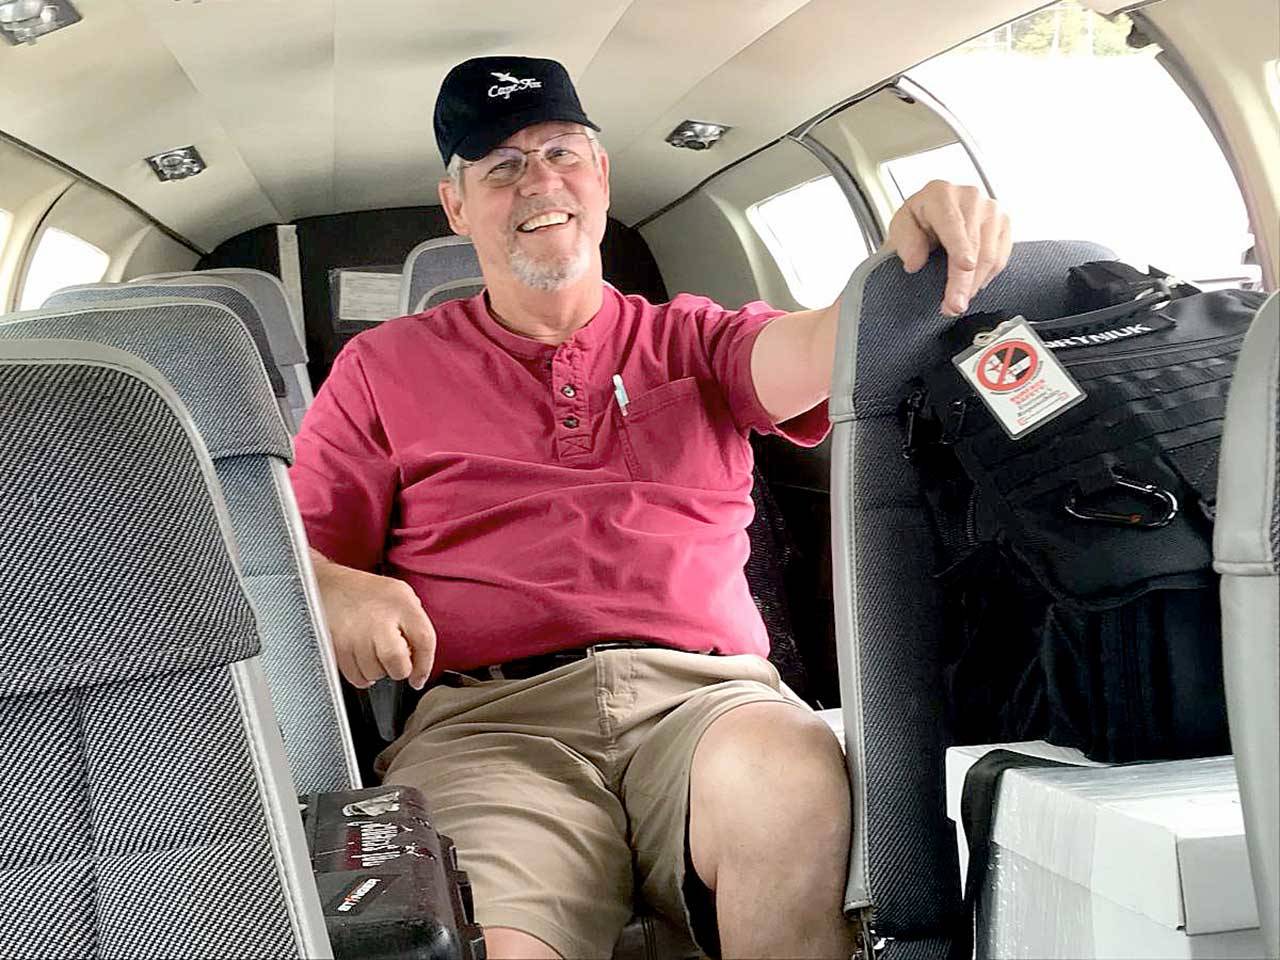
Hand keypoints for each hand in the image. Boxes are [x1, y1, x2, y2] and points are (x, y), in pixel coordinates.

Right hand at [310, 550, 436, 689]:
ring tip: (375, 654)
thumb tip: (419, 655)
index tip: (419, 677)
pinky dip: (362, 676)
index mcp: (401, 603)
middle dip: (399, 669)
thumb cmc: (366, 591)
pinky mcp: (337, 646)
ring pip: (374, 673)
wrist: (328, 585)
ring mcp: (355, 634)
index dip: (425, 665)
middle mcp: (379, 618)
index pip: (424, 640)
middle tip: (396, 662)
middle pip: (397, 662)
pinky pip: (355, 676)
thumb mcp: (401, 594)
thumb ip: (415, 621)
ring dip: (379, 671)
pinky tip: (363, 661)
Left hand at [884, 180, 1011, 316]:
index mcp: (940, 193)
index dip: (960, 245)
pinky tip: (971, 287)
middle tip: (954, 306)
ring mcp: (991, 209)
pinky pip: (1000, 258)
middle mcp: (970, 196)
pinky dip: (986, 278)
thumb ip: (905, 241)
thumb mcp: (900, 228)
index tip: (965, 265)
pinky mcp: (1004, 224)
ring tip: (958, 302)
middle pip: (973, 244)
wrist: (933, 218)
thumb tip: (915, 262)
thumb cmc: (918, 222)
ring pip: (990, 254)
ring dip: (974, 285)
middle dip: (963, 280)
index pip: (952, 222)